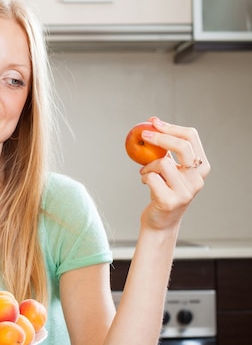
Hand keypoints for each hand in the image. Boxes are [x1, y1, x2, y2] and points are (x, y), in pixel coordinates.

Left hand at [138, 117, 209, 231]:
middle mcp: (197, 179)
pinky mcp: (169, 201)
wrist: (160, 223)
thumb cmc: (164, 192)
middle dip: (161, 137)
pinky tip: (145, 182)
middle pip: (183, 146)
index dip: (171, 127)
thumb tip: (154, 123)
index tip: (154, 122)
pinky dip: (144, 177)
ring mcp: (185, 192)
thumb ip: (168, 151)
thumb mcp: (171, 170)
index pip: (191, 138)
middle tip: (144, 135)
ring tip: (145, 171)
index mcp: (201, 168)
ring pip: (164, 163)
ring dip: (148, 165)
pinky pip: (151, 178)